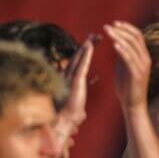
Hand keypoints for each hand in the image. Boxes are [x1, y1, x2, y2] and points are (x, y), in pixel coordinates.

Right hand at [54, 36, 95, 157]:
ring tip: (94, 36)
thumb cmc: (69, 118)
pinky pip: (81, 65)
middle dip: (86, 45)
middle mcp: (66, 75)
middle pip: (77, 56)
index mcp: (68, 80)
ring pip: (78, 57)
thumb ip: (78, 108)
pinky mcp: (74, 81)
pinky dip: (86, 55)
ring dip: (86, 46)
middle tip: (94, 35)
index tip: (91, 45)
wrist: (64, 123)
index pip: (76, 63)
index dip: (83, 53)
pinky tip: (90, 46)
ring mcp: (69, 77)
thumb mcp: (76, 109)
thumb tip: (81, 115)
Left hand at [104, 21, 151, 111]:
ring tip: (107, 32)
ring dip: (118, 37)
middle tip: (107, 26)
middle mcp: (146, 59)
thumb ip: (123, 55)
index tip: (114, 23)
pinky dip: (122, 50)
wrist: (133, 105)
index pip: (138, 35)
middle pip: (135, 38)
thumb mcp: (125, 67)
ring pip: (131, 46)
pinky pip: (130, 59)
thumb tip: (117, 41)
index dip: (127, 27)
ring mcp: (142, 67)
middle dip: (120, 30)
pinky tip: (114, 45)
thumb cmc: (127, 86)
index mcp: (144, 56)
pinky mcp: (137, 75)